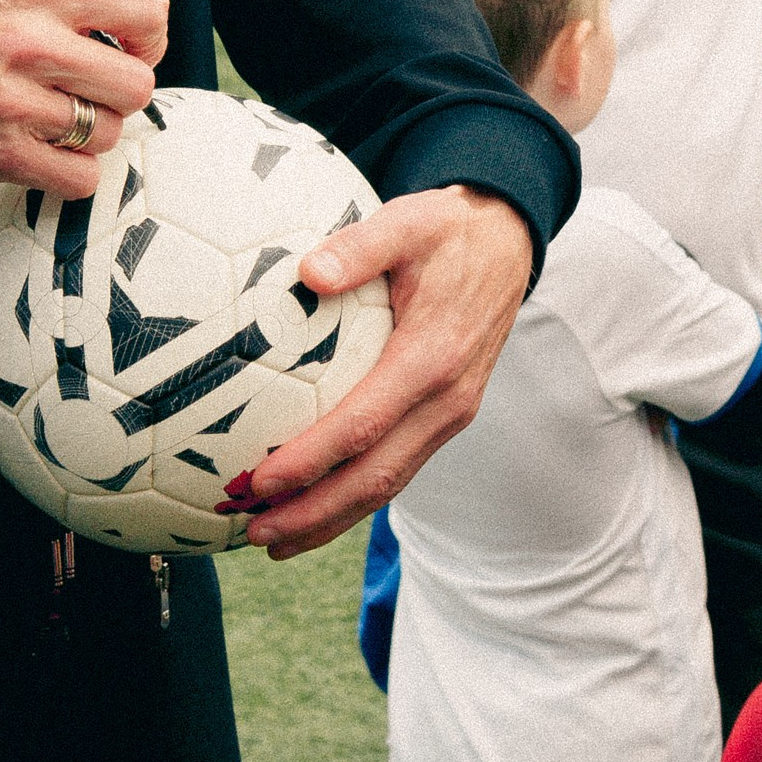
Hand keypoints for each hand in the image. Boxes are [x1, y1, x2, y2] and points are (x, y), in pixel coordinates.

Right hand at [0, 0, 166, 197]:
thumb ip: (66, 1)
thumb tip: (124, 31)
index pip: (145, 10)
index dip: (149, 36)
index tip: (132, 48)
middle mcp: (34, 43)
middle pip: (136, 84)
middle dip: (119, 91)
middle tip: (93, 89)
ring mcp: (19, 102)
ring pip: (108, 133)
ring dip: (89, 132)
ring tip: (53, 116)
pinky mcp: (4, 153)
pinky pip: (79, 177)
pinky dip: (70, 171)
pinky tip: (45, 149)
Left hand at [243, 186, 532, 557]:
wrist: (507, 245)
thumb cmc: (447, 230)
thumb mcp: (408, 220)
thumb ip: (358, 247)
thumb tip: (308, 271)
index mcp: (433, 360)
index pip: (364, 425)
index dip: (312, 460)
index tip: (259, 481)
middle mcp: (446, 401)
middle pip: (376, 477)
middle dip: (314, 514)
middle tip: (254, 535)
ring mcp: (448, 415)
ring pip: (388, 484)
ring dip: (330, 518)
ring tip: (271, 541)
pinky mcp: (443, 417)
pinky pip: (396, 466)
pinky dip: (352, 496)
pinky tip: (308, 506)